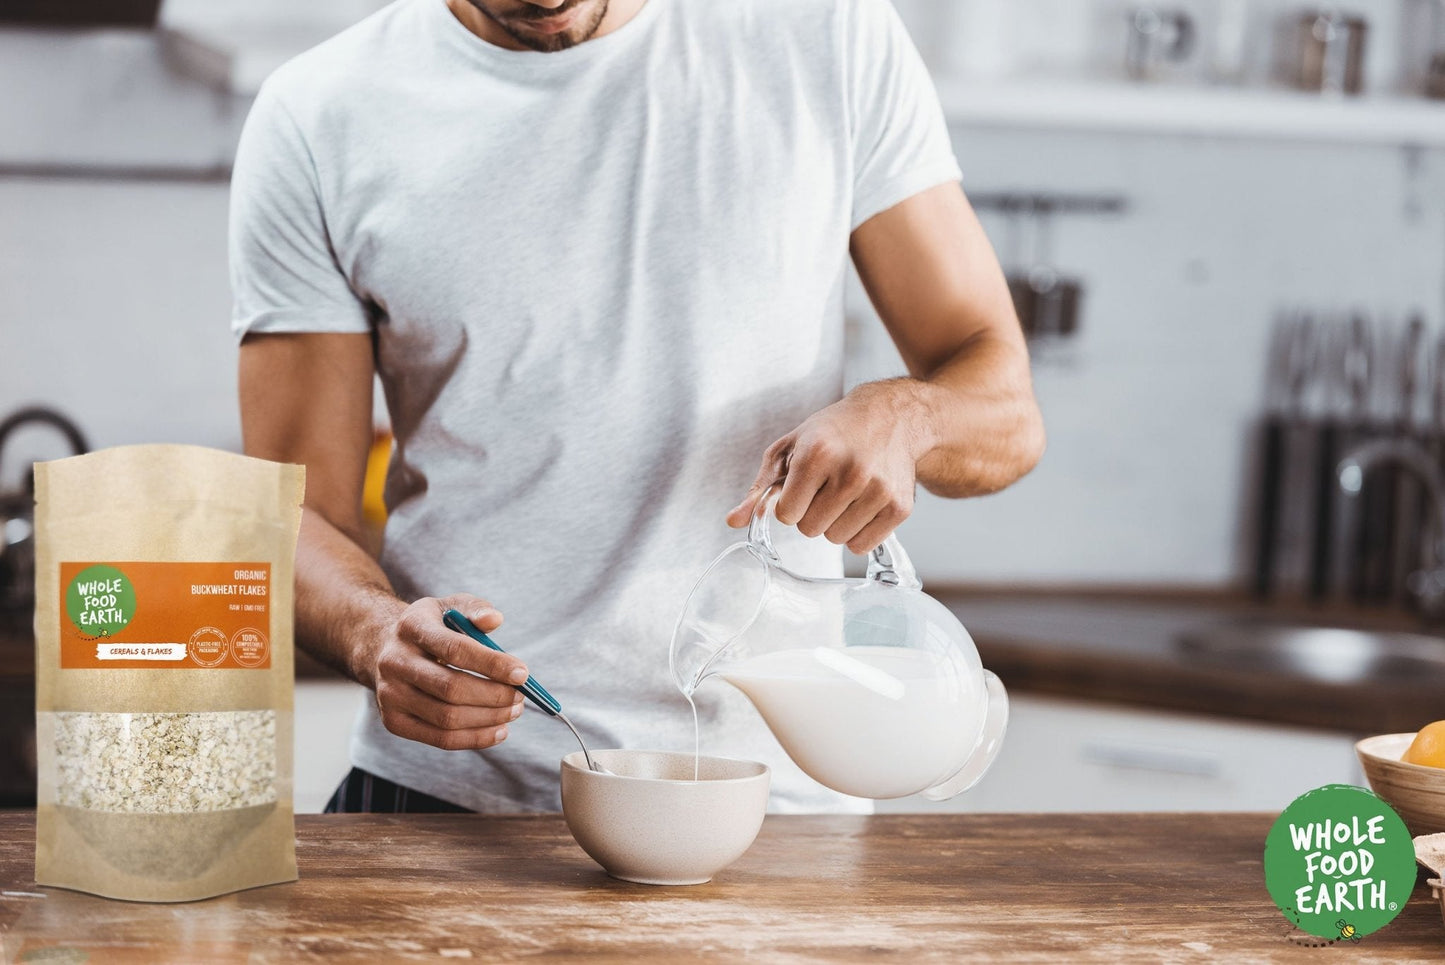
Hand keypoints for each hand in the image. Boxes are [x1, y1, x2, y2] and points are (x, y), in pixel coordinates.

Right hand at [363, 594, 527, 751]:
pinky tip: (499, 730)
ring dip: (489, 718)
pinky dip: (475, 738)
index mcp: (411, 626)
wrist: (385, 648)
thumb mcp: (450, 607)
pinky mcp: (393, 721)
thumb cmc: (432, 627)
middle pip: (451, 688)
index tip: (523, 674)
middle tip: (521, 696)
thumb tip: (494, 620)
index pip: (455, 650)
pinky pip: (439, 738)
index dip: (492, 664)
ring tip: (514, 711)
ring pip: (447, 718)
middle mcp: (395, 662)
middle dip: (494, 696)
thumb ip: (475, 609)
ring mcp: (390, 695)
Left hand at [726, 381, 929, 552]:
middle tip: (826, 486)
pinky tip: (862, 504)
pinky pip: (861, 546)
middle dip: (811, 513)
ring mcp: (879, 491)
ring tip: (845, 493)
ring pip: (835, 540)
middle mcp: (851, 473)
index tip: (803, 485)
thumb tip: (733, 521)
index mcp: (817, 454)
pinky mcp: (899, 508)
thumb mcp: (790, 449)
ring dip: (834, 523)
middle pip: (809, 530)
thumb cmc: (833, 432)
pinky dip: (857, 532)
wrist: (891, 418)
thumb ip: (760, 488)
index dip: (790, 503)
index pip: (786, 515)